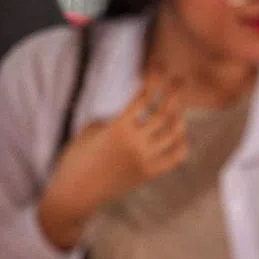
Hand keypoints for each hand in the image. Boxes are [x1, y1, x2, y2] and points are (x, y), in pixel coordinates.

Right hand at [38, 74, 187, 248]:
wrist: (77, 192)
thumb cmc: (77, 156)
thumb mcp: (90, 130)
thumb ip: (114, 119)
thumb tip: (133, 115)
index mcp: (118, 128)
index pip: (142, 98)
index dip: (152, 80)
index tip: (157, 67)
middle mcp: (136, 143)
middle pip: (164, 113)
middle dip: (173, 93)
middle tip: (179, 79)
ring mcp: (145, 160)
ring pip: (174, 134)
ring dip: (179, 117)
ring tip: (178, 106)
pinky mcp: (149, 175)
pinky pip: (175, 158)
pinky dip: (181, 144)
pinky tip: (180, 135)